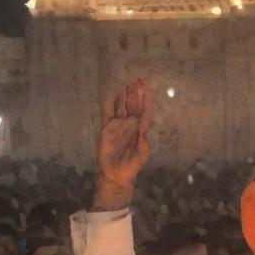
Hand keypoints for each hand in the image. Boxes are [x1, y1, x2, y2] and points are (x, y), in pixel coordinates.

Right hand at [93, 80, 151, 208]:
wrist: (116, 174)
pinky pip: (108, 112)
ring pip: (121, 106)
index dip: (146, 100)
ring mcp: (118, 125)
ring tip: (127, 83)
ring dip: (124, 96)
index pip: (144, 112)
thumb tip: (142, 127)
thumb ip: (143, 141)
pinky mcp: (107, 128)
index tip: (147, 88)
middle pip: (133, 106)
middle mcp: (129, 125)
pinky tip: (112, 93)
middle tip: (137, 80)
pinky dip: (109, 103)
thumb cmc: (132, 166)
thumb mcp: (141, 153)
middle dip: (135, 94)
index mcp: (140, 130)